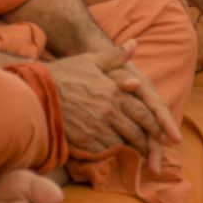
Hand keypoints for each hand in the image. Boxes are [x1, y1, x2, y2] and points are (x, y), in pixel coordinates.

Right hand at [47, 44, 175, 168]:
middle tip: (156, 153)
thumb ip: (115, 56)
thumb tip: (134, 43)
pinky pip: (104, 151)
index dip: (157, 125)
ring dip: (132, 151)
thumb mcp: (90, 60)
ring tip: (141, 158)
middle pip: (136, 131)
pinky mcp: (84, 140)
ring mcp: (97, 126)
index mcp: (115, 90)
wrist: (36, 91)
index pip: (144, 111)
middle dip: (149, 143)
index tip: (166, 135)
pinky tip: (116, 156)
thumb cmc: (63, 74)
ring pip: (122, 143)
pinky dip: (112, 154)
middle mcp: (109, 109)